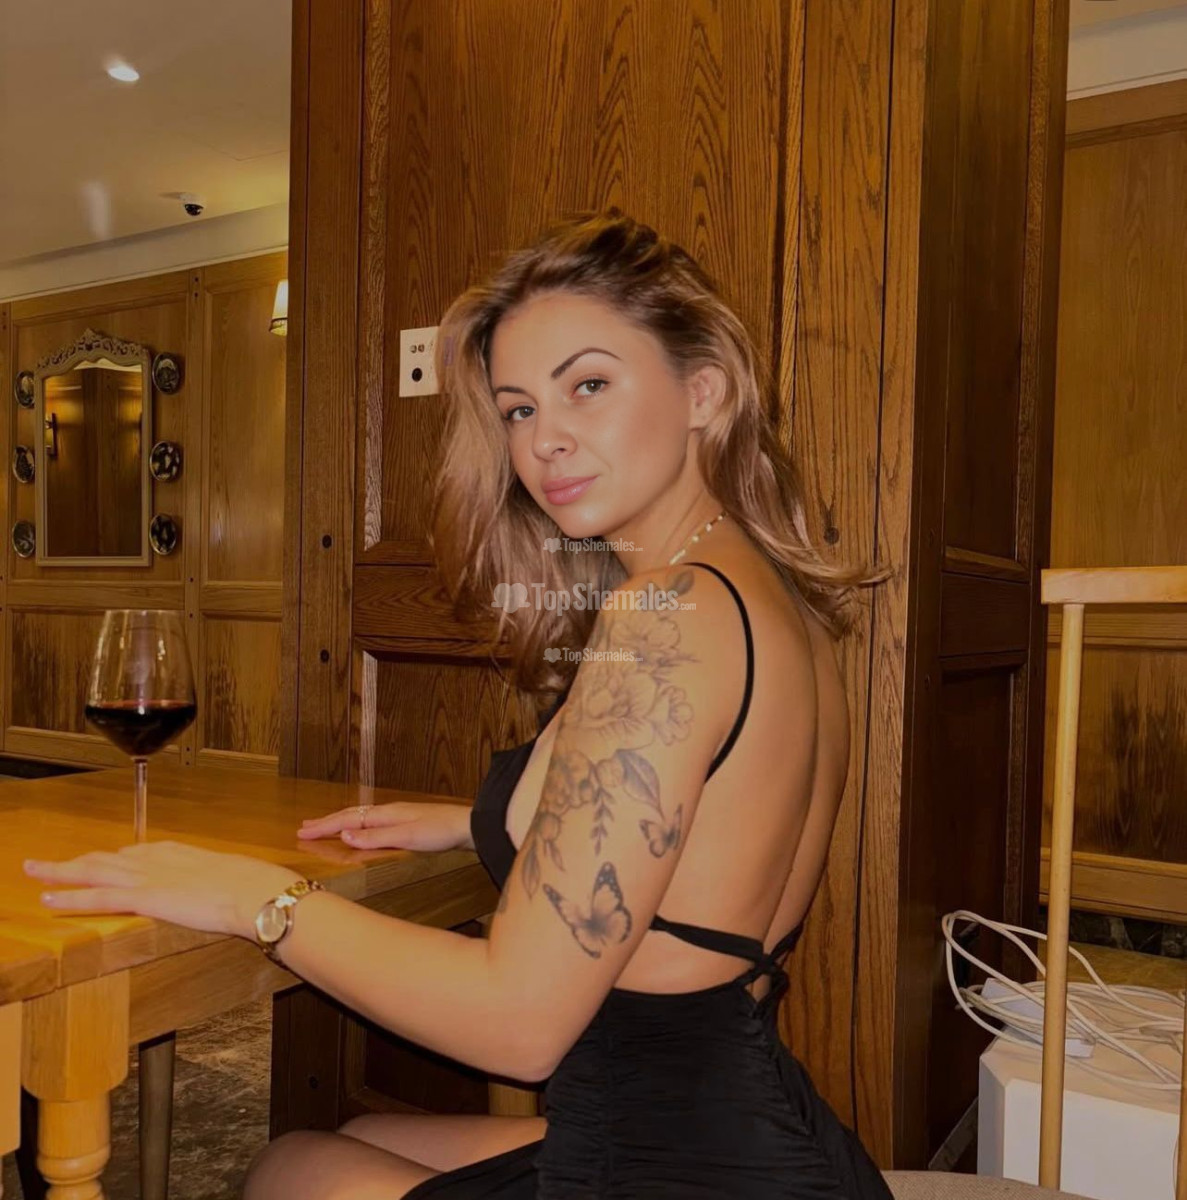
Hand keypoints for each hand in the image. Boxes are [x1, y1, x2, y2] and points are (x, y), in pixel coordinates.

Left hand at [23, 841, 303, 940]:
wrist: (257, 892)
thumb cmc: (254, 886)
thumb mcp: (233, 876)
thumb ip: (217, 880)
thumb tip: (223, 888)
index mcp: (179, 852)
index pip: (136, 853)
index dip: (111, 859)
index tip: (97, 860)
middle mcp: (158, 858)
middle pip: (107, 858)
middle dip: (76, 860)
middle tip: (47, 862)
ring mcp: (149, 876)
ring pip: (93, 871)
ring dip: (60, 871)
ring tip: (35, 870)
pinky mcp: (145, 897)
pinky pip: (98, 896)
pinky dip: (71, 895)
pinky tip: (49, 896)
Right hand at [298, 801, 470, 851]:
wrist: (467, 826)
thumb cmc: (439, 831)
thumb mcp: (406, 837)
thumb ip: (375, 837)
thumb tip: (344, 835)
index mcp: (384, 814)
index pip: (346, 820)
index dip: (324, 827)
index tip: (301, 832)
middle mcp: (388, 812)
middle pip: (350, 815)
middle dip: (326, 821)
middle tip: (304, 827)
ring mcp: (397, 816)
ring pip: (360, 817)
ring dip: (340, 822)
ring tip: (325, 826)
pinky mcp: (405, 823)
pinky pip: (371, 822)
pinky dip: (356, 825)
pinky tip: (359, 830)